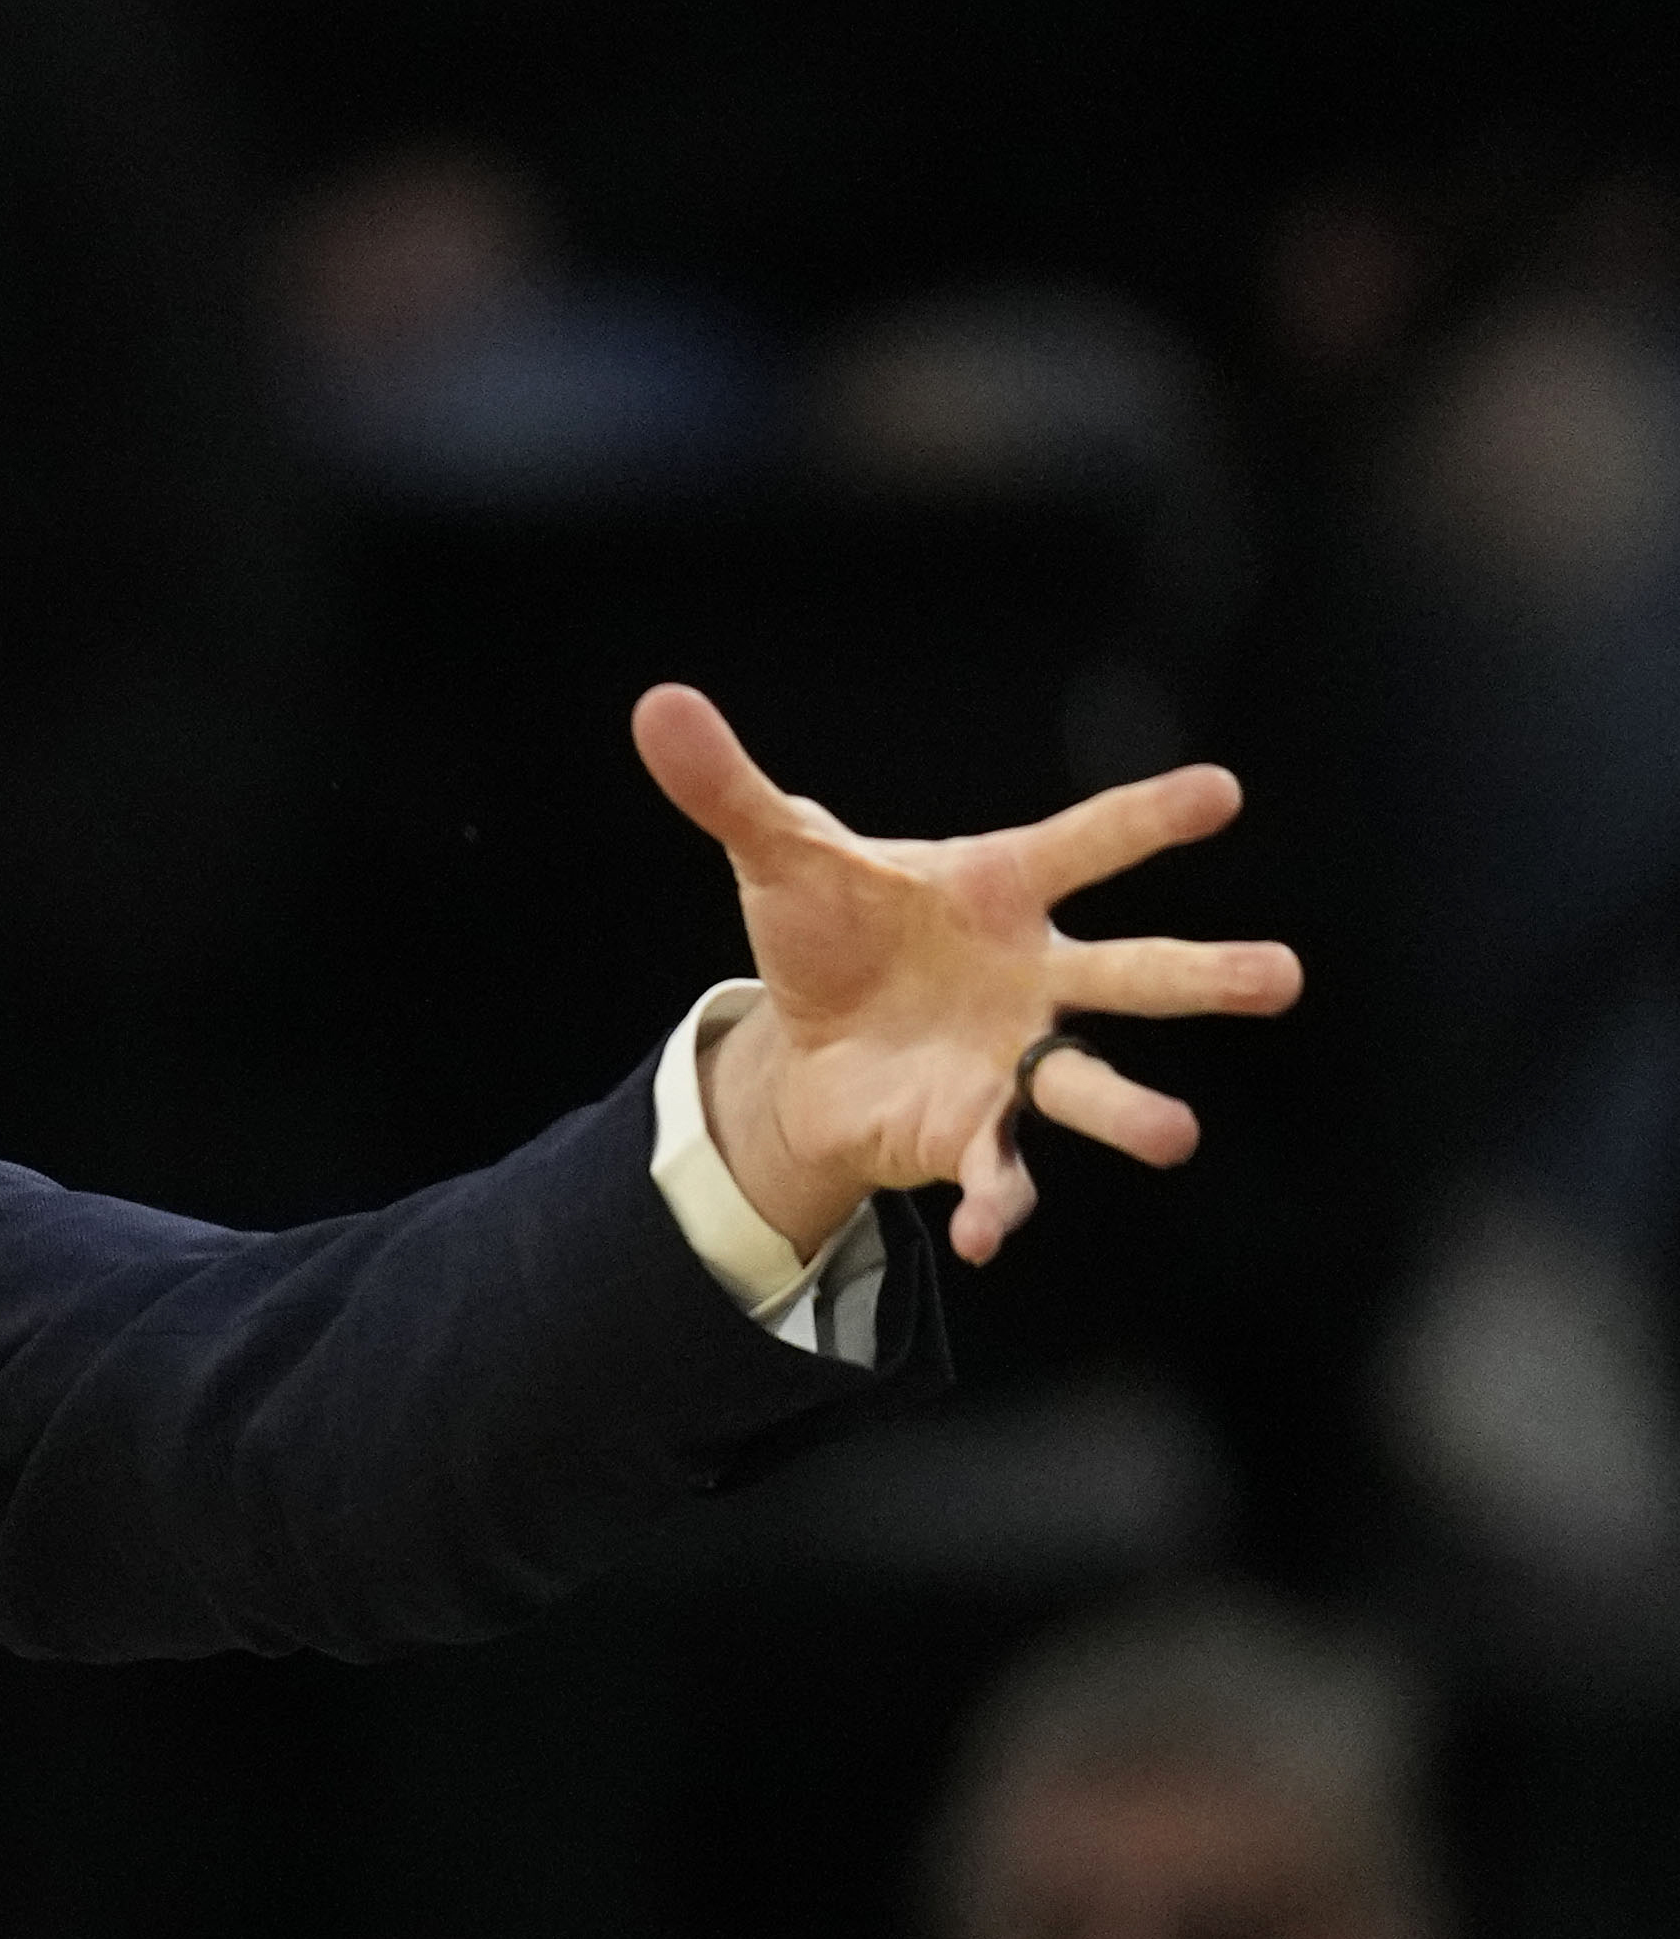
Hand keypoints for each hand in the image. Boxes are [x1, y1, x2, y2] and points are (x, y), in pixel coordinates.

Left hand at [639, 684, 1301, 1267]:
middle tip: (1281, 978)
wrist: (809, 1039)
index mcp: (1002, 890)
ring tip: (1178, 1135)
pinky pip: (1001, 1171)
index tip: (1220, 791)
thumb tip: (657, 705)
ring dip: (1131, 1111)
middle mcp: (1035, 976)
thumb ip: (731, 788)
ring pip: (1089, 1084)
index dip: (1147, 818)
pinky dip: (1000, 1203)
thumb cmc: (829, 932)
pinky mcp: (976, 1130)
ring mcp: (1016, 1059)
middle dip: (1205, 976)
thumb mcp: (776, 858)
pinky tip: (991, 1234)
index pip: (1086, 844)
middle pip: (1134, 973)